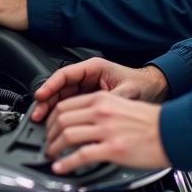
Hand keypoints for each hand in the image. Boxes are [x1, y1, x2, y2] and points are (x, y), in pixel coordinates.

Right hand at [31, 59, 168, 121]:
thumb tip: (101, 113)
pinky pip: (71, 105)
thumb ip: (112, 101)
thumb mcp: (127, 92)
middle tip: (37, 114)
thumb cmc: (142, 85)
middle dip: (47, 100)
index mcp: (93, 68)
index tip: (41, 96)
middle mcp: (88, 76)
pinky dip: (62, 114)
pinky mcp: (89, 100)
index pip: (65, 75)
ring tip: (41, 120)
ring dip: (51, 108)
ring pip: (63, 97)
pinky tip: (56, 124)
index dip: (50, 85)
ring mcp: (87, 88)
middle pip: (60, 87)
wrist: (154, 89)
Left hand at [44, 93, 168, 174]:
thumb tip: (83, 123)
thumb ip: (100, 112)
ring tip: (51, 155)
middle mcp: (101, 112)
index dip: (52, 118)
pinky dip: (66, 163)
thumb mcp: (122, 106)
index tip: (50, 127)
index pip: (66, 105)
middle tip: (48, 143)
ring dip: (54, 147)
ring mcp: (106, 130)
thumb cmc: (151, 123)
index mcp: (102, 100)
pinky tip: (61, 168)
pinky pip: (81, 155)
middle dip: (50, 133)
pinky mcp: (112, 149)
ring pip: (67, 135)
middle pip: (62, 119)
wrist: (173, 132)